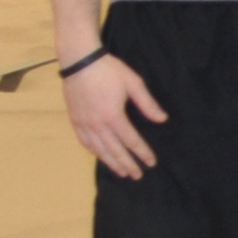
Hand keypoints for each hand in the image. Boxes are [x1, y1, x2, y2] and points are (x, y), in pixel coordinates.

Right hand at [63, 52, 167, 179]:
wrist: (80, 61)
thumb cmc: (109, 70)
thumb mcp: (134, 83)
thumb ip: (148, 104)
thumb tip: (162, 119)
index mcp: (113, 116)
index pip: (131, 141)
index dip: (142, 153)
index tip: (151, 163)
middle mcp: (97, 124)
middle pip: (115, 150)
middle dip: (127, 164)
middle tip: (137, 175)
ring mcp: (83, 123)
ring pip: (99, 149)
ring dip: (111, 162)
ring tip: (121, 172)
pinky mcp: (75, 120)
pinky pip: (85, 142)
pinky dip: (94, 152)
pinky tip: (101, 156)